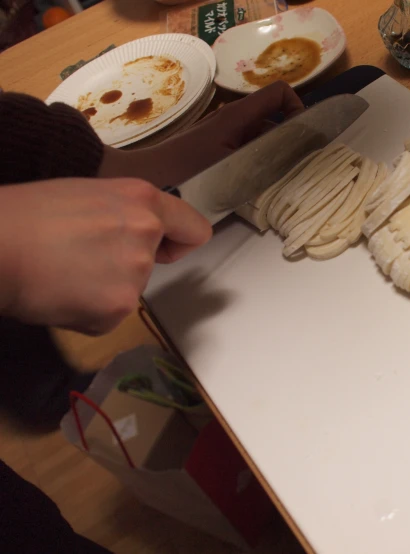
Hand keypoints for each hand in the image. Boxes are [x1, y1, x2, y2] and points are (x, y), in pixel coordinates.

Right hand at [0, 178, 211, 334]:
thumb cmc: (27, 214)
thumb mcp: (89, 195)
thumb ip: (126, 214)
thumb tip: (139, 236)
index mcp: (144, 201)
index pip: (195, 230)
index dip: (179, 242)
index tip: (162, 250)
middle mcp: (148, 234)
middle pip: (152, 263)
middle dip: (124, 265)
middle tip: (79, 256)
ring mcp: (136, 274)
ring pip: (129, 290)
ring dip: (103, 289)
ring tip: (63, 272)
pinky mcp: (118, 308)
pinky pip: (109, 316)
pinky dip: (87, 313)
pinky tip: (60, 293)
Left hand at [100, 81, 303, 188]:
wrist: (147, 178)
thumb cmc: (186, 171)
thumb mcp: (231, 166)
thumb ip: (264, 159)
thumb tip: (292, 157)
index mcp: (238, 115)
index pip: (280, 94)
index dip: (298, 109)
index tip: (304, 137)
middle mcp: (233, 120)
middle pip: (273, 120)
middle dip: (289, 140)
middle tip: (297, 168)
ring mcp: (224, 135)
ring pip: (260, 139)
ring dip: (272, 157)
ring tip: (276, 182)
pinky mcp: (216, 151)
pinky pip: (246, 151)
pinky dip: (255, 165)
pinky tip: (253, 188)